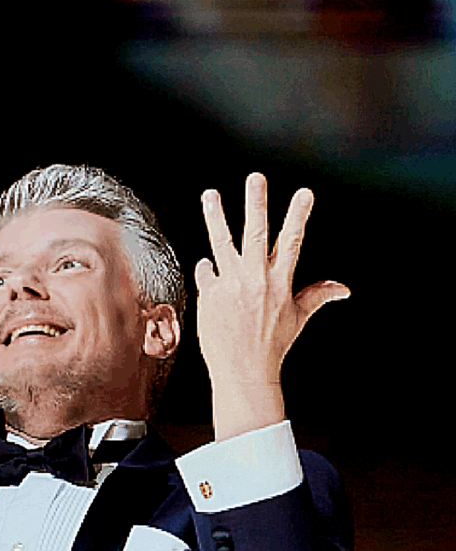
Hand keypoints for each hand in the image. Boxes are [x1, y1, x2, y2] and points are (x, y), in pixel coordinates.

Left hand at [196, 173, 349, 439]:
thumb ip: (316, 296)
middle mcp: (256, 280)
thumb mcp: (298, 319)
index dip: (298, 216)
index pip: (293, 242)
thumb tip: (343, 289)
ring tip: (210, 194)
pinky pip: (206, 270)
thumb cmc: (271, 345)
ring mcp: (230, 285)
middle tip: (256, 178)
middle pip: (257, 233)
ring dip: (216, 216)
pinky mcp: (209, 294)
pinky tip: (211, 271)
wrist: (242, 372)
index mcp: (281, 283)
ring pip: (222, 242)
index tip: (304, 193)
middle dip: (257, 203)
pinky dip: (209, 268)